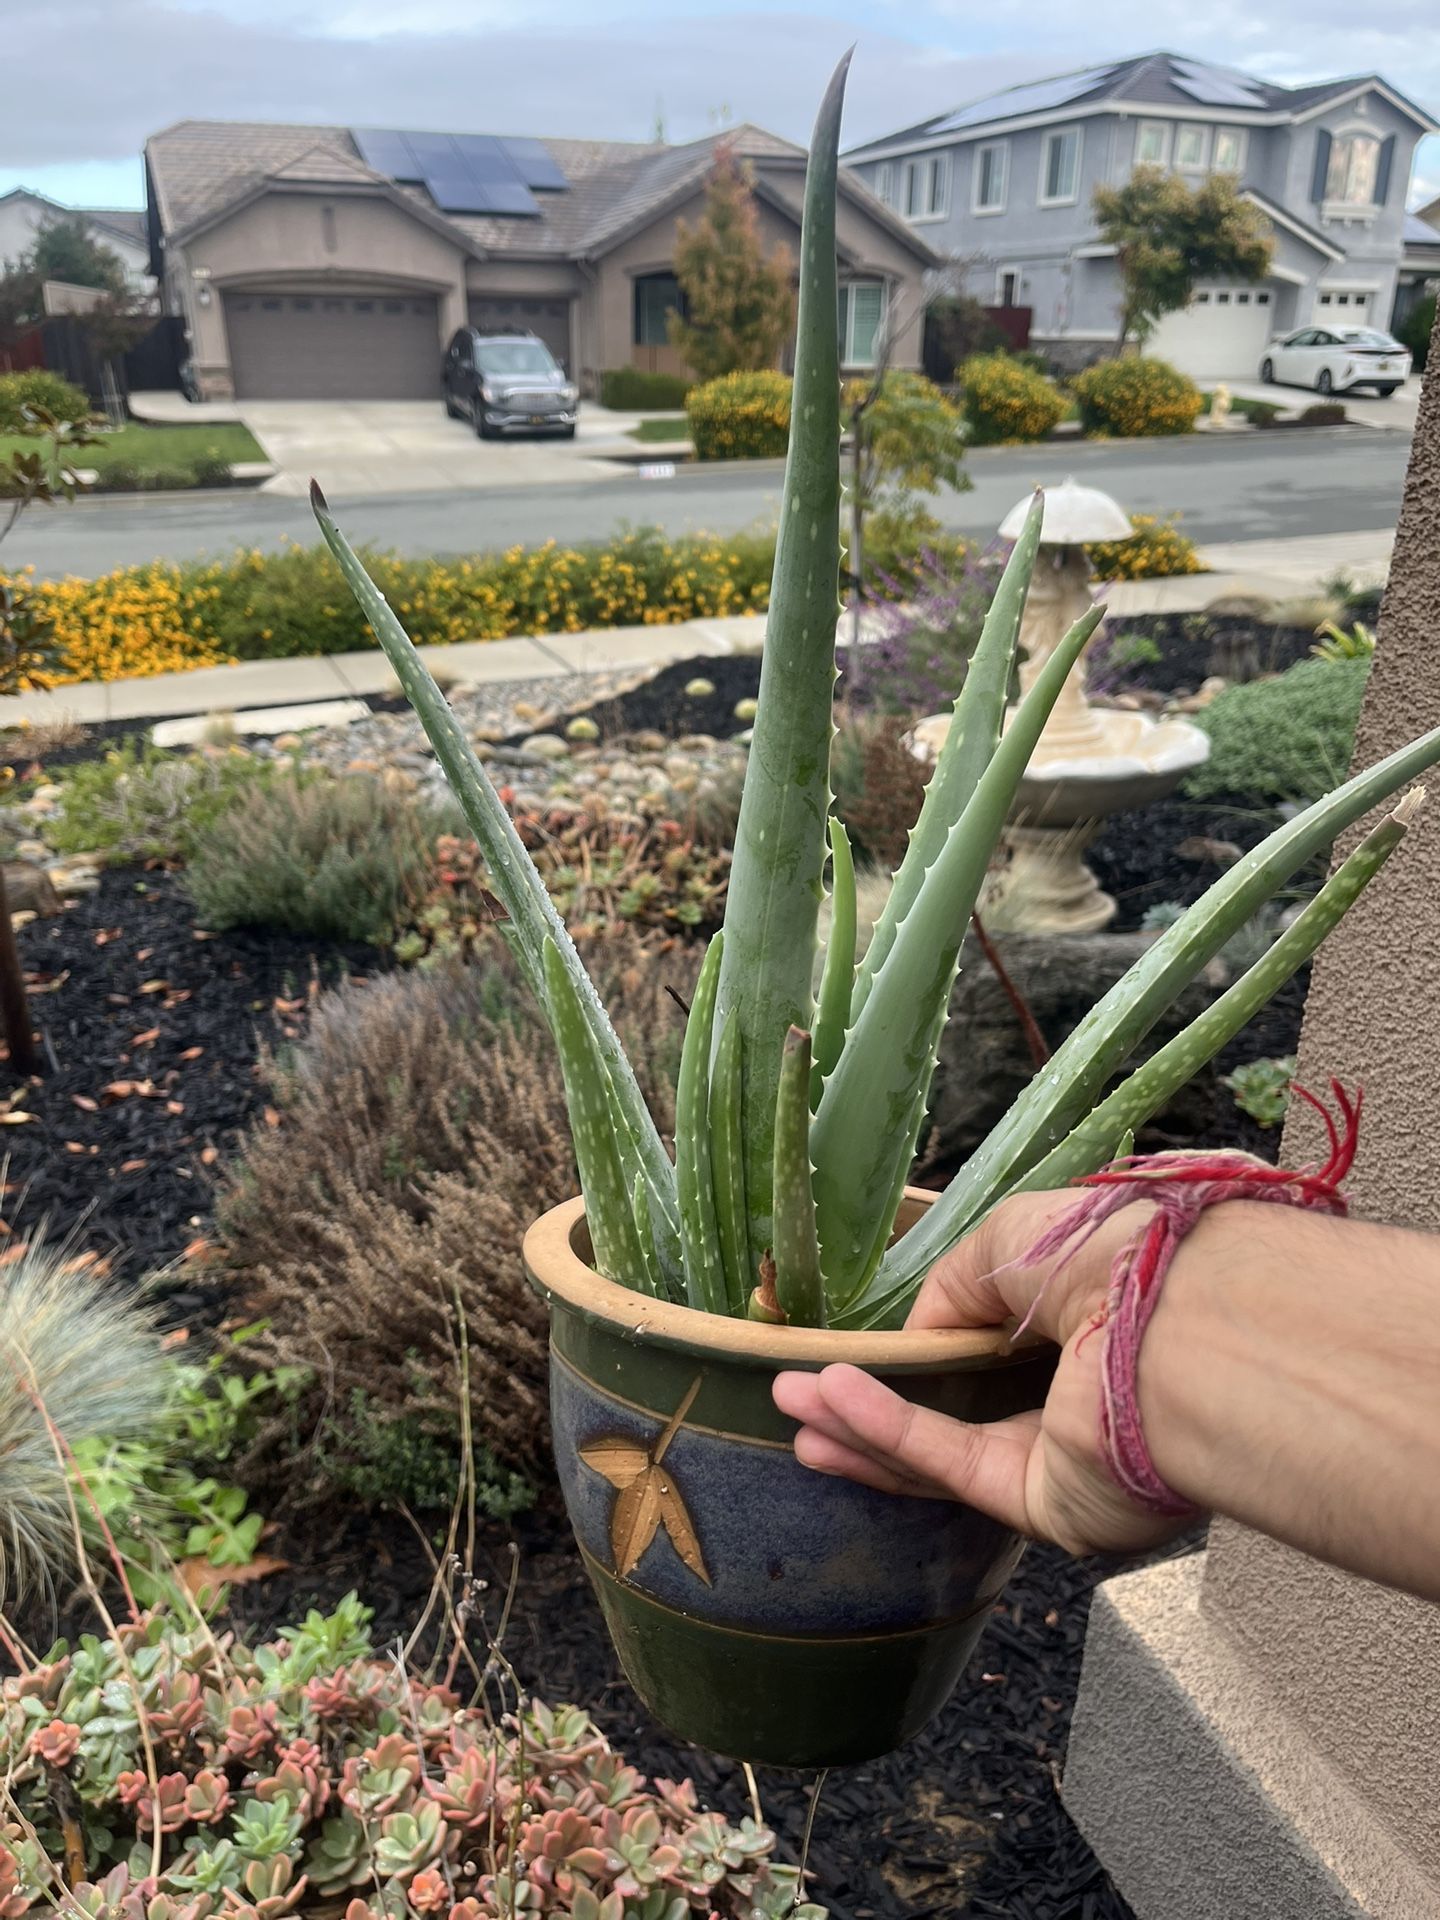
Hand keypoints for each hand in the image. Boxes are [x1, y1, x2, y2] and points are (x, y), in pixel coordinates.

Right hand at [773, 1189, 1196, 1556]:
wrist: (1182, 1320)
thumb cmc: (1115, 1254)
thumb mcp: (1011, 1239)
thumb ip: (952, 1288)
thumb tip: (918, 1336)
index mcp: (1086, 1325)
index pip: (995, 1346)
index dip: (923, 1347)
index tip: (859, 1344)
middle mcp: (1078, 1396)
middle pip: (957, 1410)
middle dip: (873, 1402)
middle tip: (800, 1391)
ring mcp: (1066, 1457)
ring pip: (944, 1447)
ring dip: (860, 1425)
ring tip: (789, 1406)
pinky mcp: (1053, 1506)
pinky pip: (954, 1464)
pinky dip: (887, 1434)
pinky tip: (828, 1404)